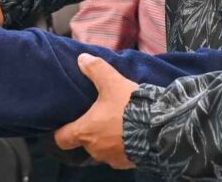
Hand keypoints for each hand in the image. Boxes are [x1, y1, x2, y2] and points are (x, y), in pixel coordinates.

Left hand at [54, 54, 136, 169]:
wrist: (160, 129)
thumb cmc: (130, 106)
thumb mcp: (112, 82)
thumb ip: (96, 69)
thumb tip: (81, 59)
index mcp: (85, 131)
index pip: (62, 139)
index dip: (62, 131)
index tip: (66, 122)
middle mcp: (95, 149)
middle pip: (84, 142)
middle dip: (91, 131)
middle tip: (99, 116)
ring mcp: (112, 158)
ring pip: (102, 149)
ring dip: (107, 138)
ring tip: (117, 123)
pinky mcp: (127, 163)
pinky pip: (119, 155)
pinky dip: (122, 146)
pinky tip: (131, 133)